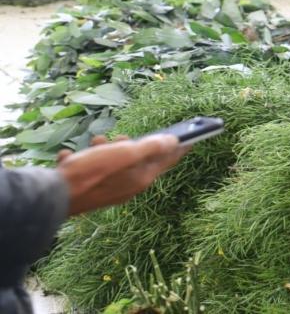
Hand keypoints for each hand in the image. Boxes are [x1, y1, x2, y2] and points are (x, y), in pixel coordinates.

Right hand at [57, 134, 188, 214]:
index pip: (167, 160)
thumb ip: (150, 147)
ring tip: (94, 144)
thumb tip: (173, 141)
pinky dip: (82, 159)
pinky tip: (71, 158)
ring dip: (103, 148)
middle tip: (119, 138)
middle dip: (130, 144)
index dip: (179, 147)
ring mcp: (108, 188)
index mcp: (141, 178)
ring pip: (112, 160)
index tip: (190, 137)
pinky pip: (89, 167)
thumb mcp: (126, 154)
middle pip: (138, 159)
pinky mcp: (88, 188)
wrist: (54, 196)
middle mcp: (128, 186)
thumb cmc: (93, 171)